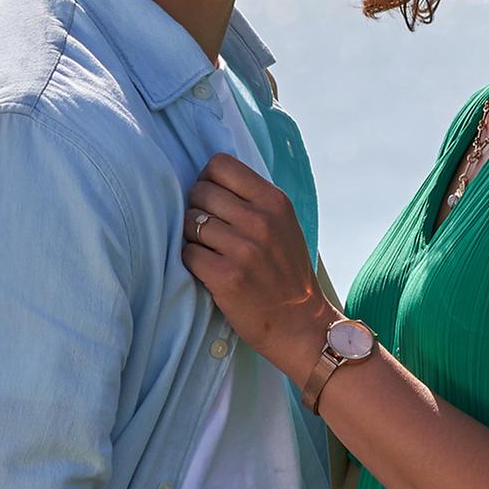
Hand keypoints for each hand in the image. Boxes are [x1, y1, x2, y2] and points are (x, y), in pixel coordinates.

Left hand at [182, 154, 336, 386]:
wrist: (300, 324)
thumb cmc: (285, 272)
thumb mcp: (283, 224)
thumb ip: (252, 199)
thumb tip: (206, 176)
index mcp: (274, 201)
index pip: (219, 164)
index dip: (209, 181)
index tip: (215, 202)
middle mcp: (261, 221)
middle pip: (200, 191)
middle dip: (198, 209)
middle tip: (213, 233)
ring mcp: (244, 249)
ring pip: (190, 222)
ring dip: (194, 237)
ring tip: (214, 253)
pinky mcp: (227, 277)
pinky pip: (188, 252)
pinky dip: (193, 262)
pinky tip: (210, 271)